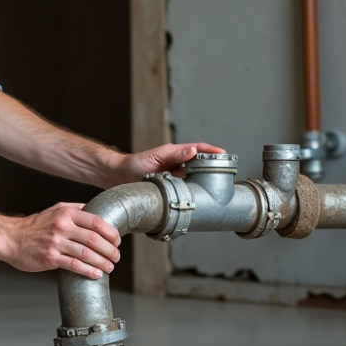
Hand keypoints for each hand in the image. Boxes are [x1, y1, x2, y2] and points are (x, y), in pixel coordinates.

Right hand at [0, 203, 121, 278]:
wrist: (10, 238)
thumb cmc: (34, 225)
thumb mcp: (56, 210)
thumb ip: (76, 209)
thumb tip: (97, 210)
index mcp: (66, 214)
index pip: (96, 222)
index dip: (111, 233)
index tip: (118, 241)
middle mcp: (62, 226)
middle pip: (94, 239)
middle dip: (110, 250)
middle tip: (117, 256)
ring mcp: (56, 243)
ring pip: (86, 254)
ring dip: (102, 262)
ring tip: (110, 267)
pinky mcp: (50, 258)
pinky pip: (74, 265)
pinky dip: (88, 271)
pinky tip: (96, 274)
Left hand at [110, 142, 225, 184]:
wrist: (119, 176)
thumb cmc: (134, 164)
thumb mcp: (154, 157)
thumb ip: (172, 154)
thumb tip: (192, 150)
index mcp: (174, 153)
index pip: (197, 149)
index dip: (212, 151)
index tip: (224, 154)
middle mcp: (176, 163)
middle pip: (200, 162)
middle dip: (214, 165)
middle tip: (226, 171)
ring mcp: (174, 175)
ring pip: (195, 175)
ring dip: (206, 178)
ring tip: (218, 184)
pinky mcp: (170, 186)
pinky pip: (186, 187)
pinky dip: (194, 190)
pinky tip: (200, 196)